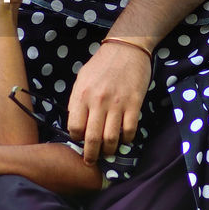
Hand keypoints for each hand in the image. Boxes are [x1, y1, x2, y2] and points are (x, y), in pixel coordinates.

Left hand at [66, 40, 150, 164]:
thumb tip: (75, 123)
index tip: (80, 140)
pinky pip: (129, 131)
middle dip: (90, 155)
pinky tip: (124, 139)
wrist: (126, 48)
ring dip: (109, 151)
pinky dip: (127, 140)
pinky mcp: (134, 104)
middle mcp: (98, 102)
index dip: (76, 138)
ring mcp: (117, 104)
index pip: (74, 128)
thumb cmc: (102, 64)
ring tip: (108, 152)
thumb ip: (77, 100)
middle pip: (92, 138)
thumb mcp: (82, 78)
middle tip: (90, 161)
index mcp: (81, 95)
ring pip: (111, 139)